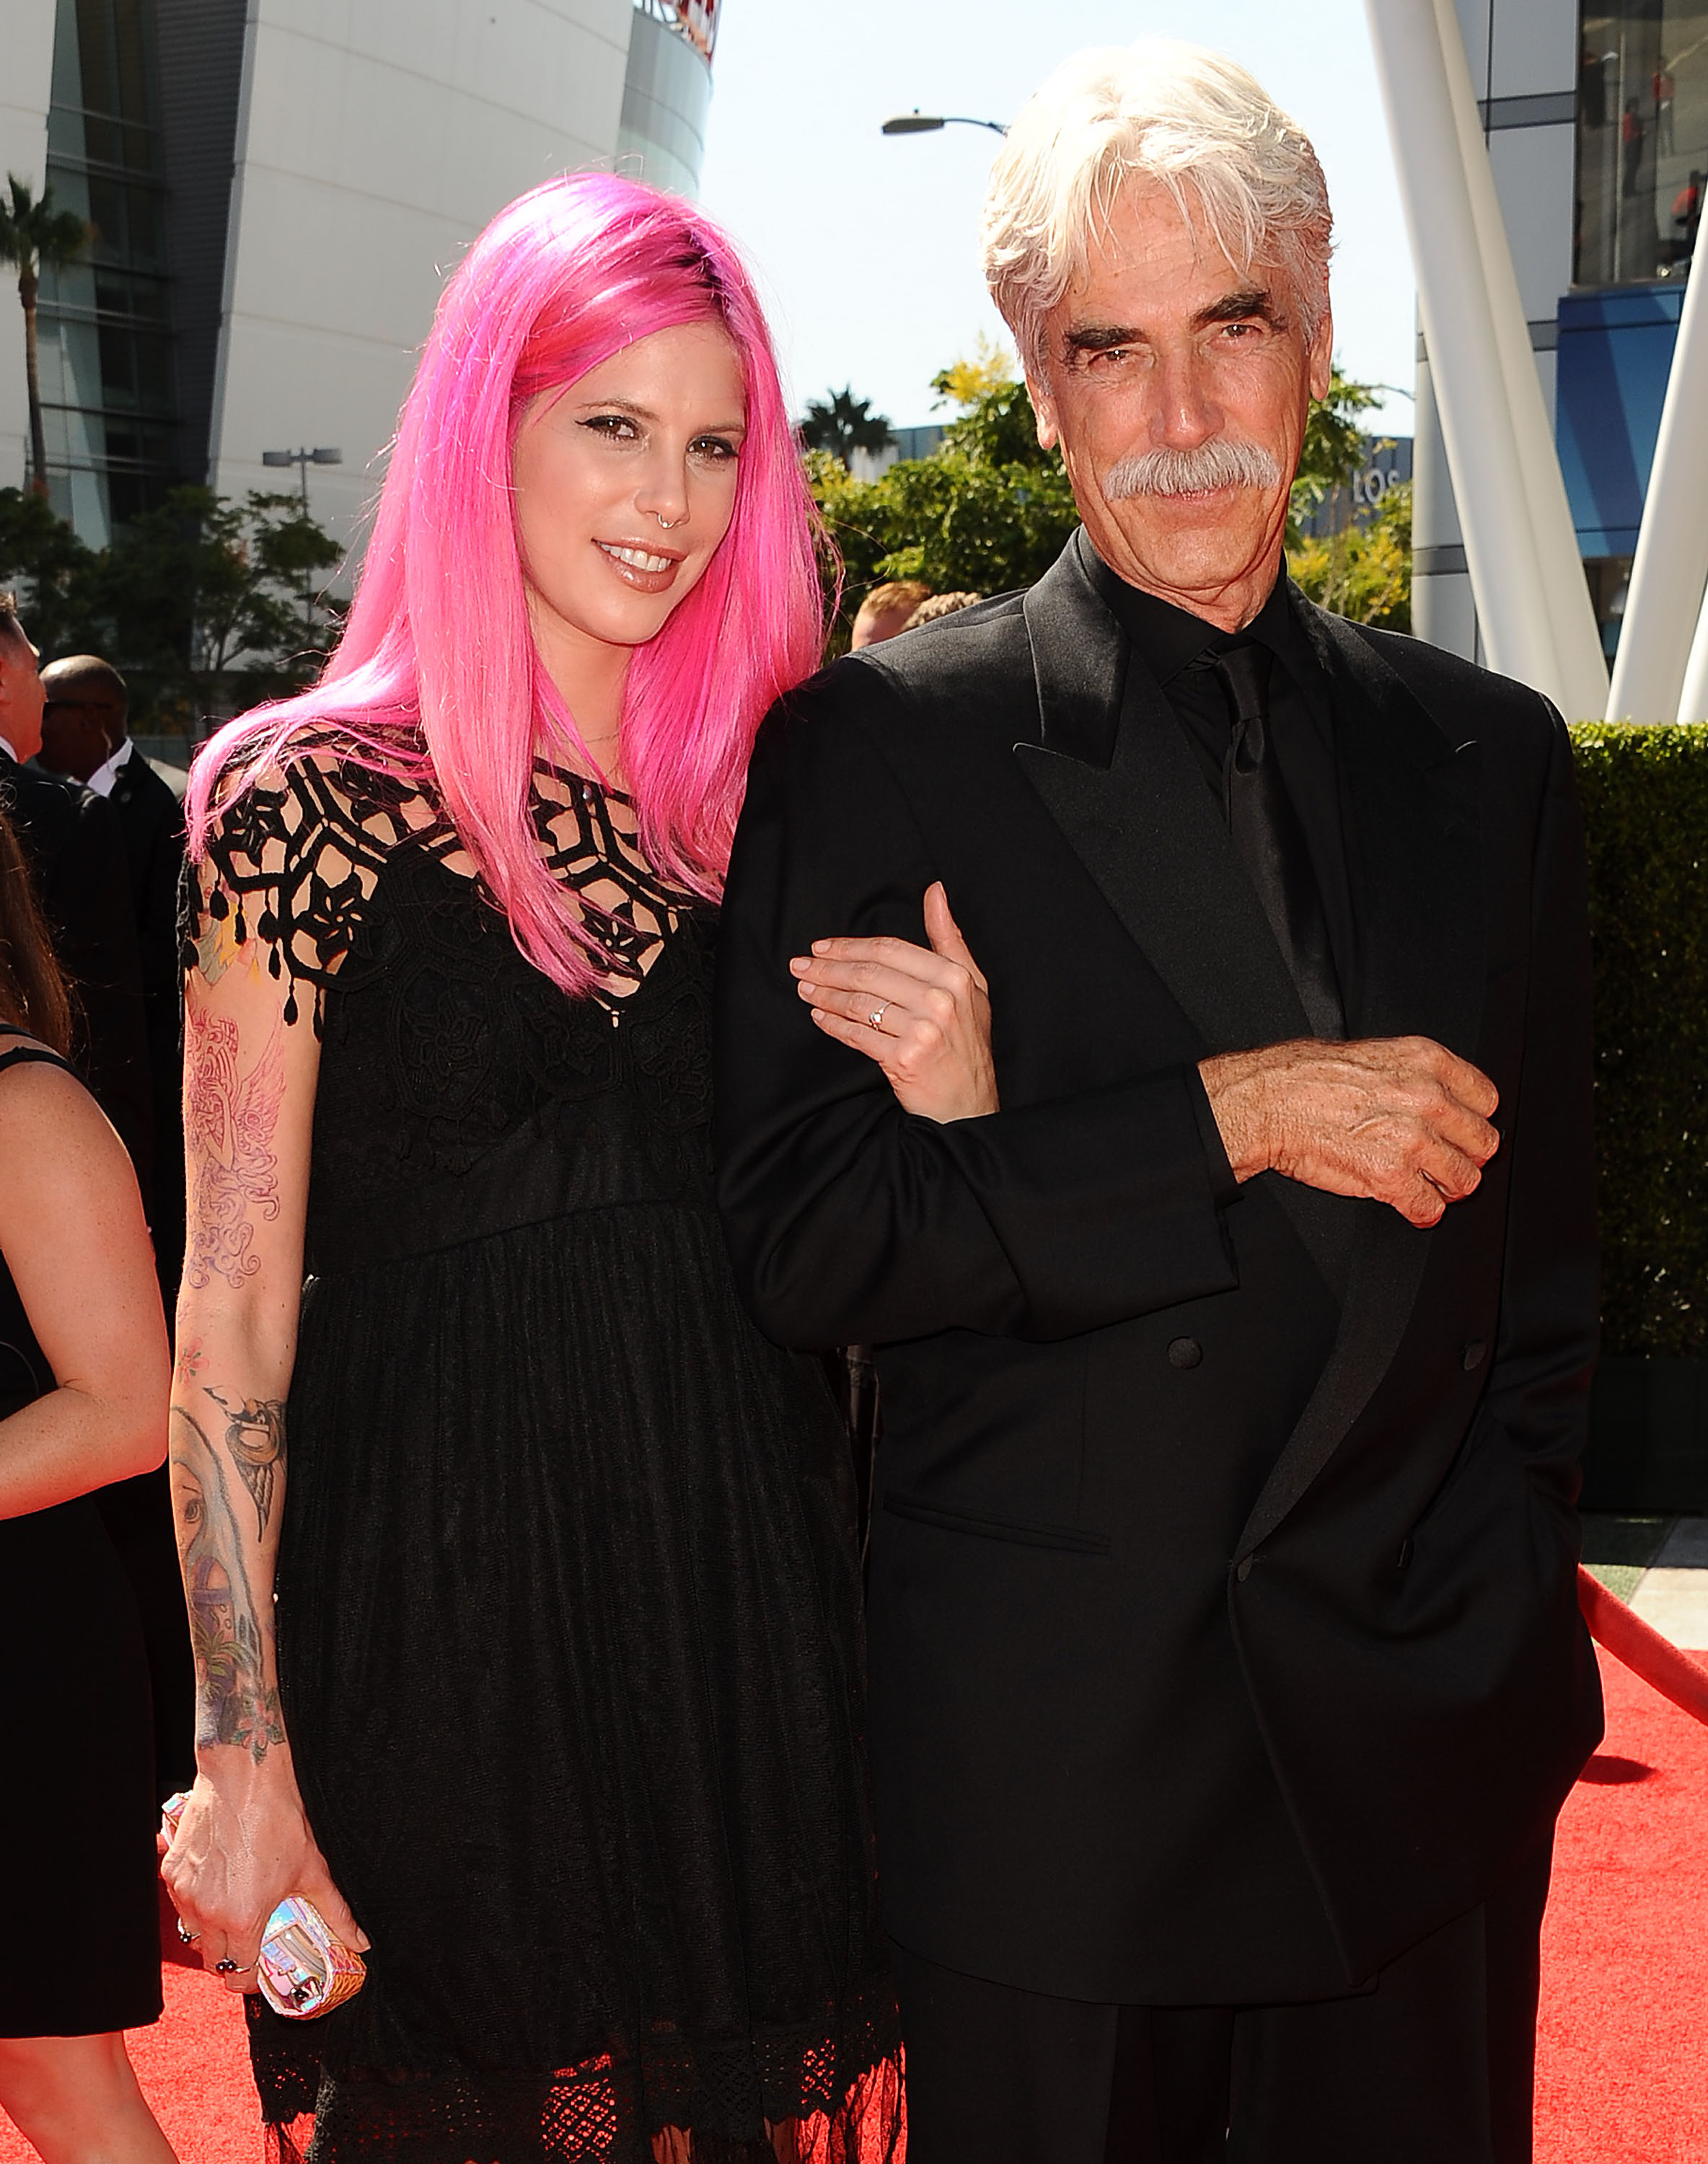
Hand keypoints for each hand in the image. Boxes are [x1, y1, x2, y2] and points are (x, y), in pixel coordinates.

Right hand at [161, 1761, 369, 1992]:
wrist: (244, 1776)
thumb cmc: (279, 1820)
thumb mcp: (313, 1870)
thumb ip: (336, 1913)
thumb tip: (360, 1943)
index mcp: (242, 1919)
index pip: (239, 1974)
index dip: (251, 1978)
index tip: (262, 1969)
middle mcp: (208, 1913)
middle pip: (213, 1961)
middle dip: (232, 1959)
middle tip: (252, 1942)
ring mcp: (184, 1894)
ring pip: (194, 1935)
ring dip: (212, 1934)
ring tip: (236, 1914)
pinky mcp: (171, 1873)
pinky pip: (180, 1905)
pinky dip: (197, 1906)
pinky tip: (219, 1887)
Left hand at [792, 883, 998, 1122]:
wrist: (968, 1106)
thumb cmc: (966, 1046)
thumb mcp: (972, 987)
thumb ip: (950, 939)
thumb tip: (934, 891)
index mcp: (955, 976)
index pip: (890, 950)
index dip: (850, 946)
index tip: (822, 947)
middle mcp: (941, 1000)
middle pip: (870, 974)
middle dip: (828, 968)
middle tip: (800, 966)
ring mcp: (923, 1030)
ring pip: (860, 1003)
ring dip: (825, 994)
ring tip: (805, 988)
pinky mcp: (905, 1058)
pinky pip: (858, 1034)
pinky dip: (833, 1024)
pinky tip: (819, 1016)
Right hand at [1200, 1035, 1499, 1228]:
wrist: (1266, 1103)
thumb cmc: (1303, 1077)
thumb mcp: (1371, 1054)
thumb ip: (1412, 1076)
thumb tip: (1435, 1099)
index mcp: (1425, 1061)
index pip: (1486, 1099)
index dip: (1472, 1120)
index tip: (1460, 1131)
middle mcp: (1427, 1098)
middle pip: (1483, 1143)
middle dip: (1463, 1157)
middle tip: (1444, 1163)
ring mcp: (1412, 1139)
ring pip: (1464, 1180)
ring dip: (1446, 1188)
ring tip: (1427, 1186)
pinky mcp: (1390, 1177)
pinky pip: (1429, 1208)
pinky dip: (1421, 1212)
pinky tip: (1410, 1205)